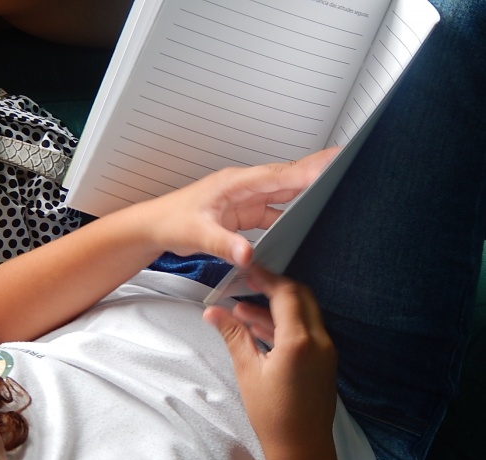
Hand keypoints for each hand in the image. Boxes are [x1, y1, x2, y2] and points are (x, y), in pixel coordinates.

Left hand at [142, 147, 337, 266]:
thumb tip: (248, 253)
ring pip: (283, 196)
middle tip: (349, 171)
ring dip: (306, 197)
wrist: (154, 228)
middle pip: (287, 180)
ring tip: (335, 198)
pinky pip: (274, 212)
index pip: (279, 174)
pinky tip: (304, 225)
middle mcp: (244, 188)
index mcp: (235, 184)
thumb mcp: (196, 234)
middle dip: (317, 176)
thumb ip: (224, 244)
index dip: (309, 169)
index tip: (336, 162)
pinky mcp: (244, 214)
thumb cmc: (170, 221)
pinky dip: (290, 218)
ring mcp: (245, 200)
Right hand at [203, 265, 337, 454]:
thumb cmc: (273, 414)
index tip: (247, 271)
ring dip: (276, 307)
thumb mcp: (248, 371)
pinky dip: (285, 323)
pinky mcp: (324, 361)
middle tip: (247, 283)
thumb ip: (233, 335)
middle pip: (300, 296)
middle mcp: (319, 340)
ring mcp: (325, 350)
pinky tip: (259, 328)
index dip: (266, 277)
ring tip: (243, 310)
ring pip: (303, 313)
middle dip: (274, 286)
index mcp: (299, 340)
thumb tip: (212, 311)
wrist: (302, 449)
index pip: (286, 293)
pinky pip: (306, 330)